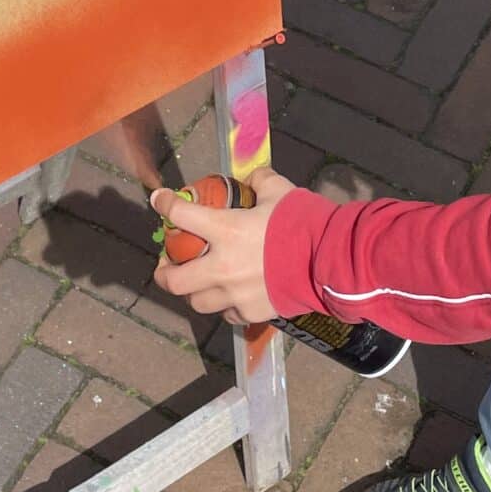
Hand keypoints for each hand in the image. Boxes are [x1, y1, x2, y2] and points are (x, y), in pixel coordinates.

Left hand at [151, 169, 292, 325]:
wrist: (331, 260)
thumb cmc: (304, 221)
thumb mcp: (280, 191)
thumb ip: (260, 181)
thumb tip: (251, 177)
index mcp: (225, 230)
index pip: (180, 215)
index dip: (164, 205)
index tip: (159, 201)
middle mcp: (222, 267)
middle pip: (173, 280)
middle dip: (163, 272)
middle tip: (167, 264)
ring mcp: (234, 295)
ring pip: (196, 302)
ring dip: (192, 291)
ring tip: (197, 283)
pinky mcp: (250, 312)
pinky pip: (226, 314)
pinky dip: (223, 305)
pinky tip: (230, 296)